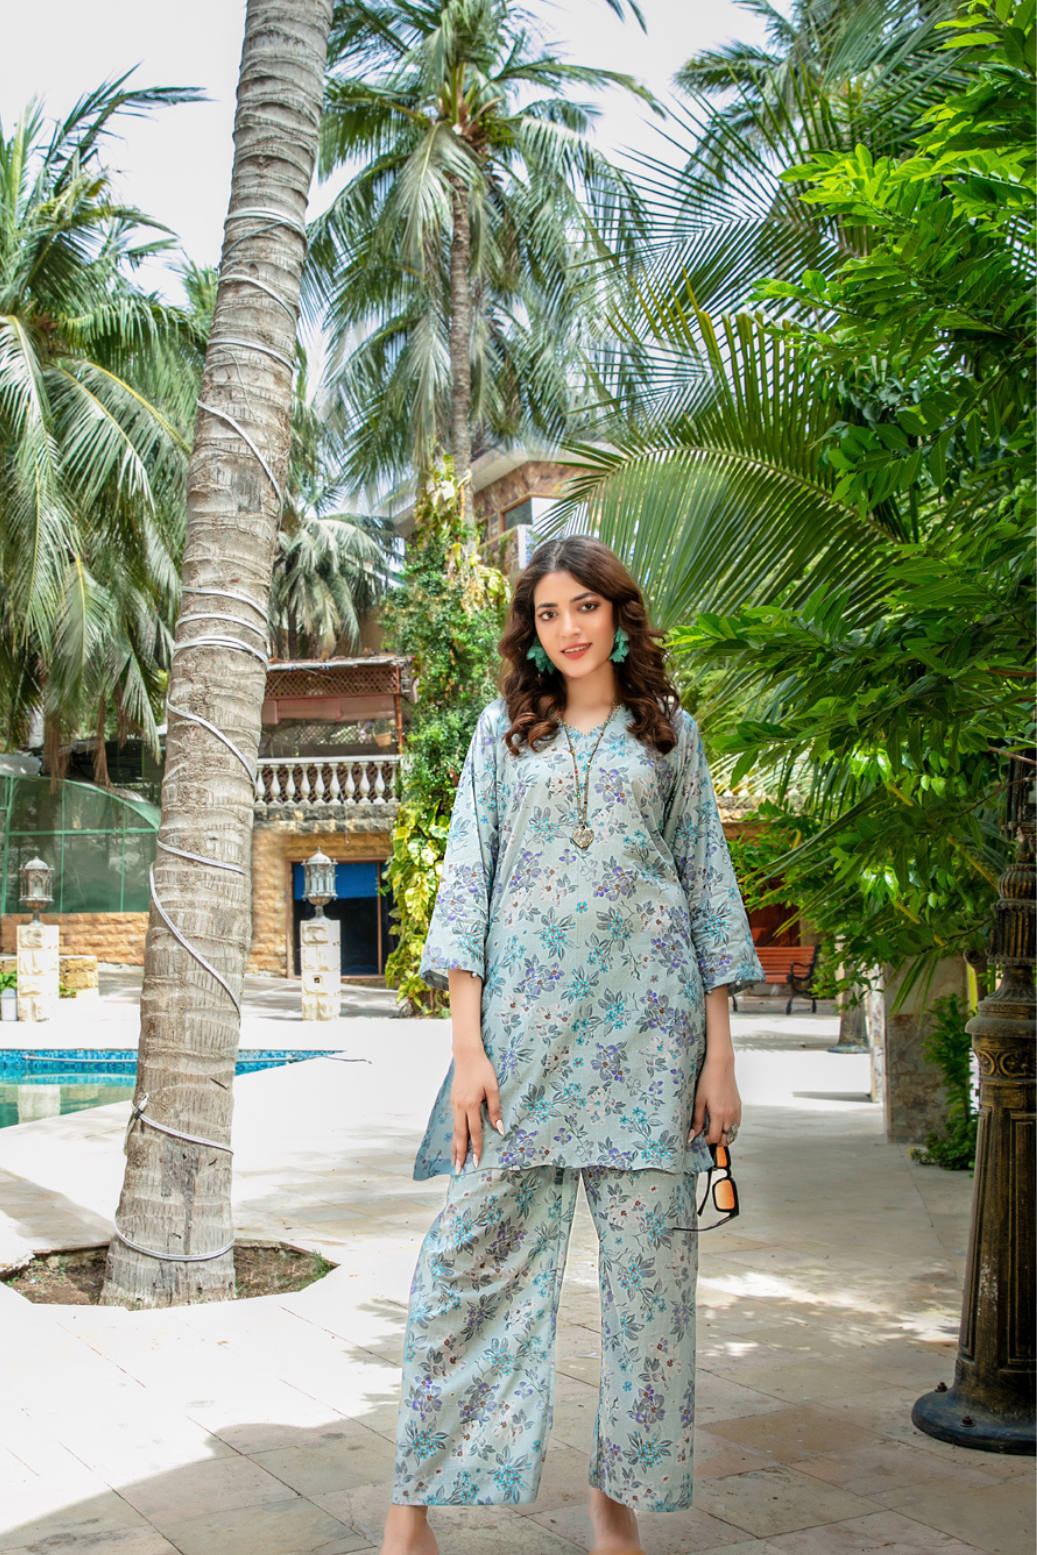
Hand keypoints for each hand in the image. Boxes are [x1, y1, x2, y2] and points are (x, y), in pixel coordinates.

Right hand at [451, 1049, 502, 1170]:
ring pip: (455, 1130)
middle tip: (459, 1169)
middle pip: (460, 1135)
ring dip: (455, 1146)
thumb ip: (495, 1109)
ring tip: (454, 1160)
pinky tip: (455, 1140)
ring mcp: (454, 1104)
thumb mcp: (492, 1088)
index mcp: (471, 1104)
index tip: (477, 1162)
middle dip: (460, 1153)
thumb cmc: (483, 1070)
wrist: (467, 1055)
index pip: (474, 1131)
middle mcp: (460, 1106)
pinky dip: (454, 1134)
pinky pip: (453, 1122)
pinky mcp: (453, 1101)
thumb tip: (499, 1128)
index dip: (476, 1147)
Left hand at [691, 1055, 740, 1146]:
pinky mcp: (739, 1106)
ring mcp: (736, 1111)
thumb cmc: (708, 1080)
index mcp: (719, 1114)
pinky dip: (730, 1127)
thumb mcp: (698, 1100)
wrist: (721, 1065)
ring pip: (733, 1133)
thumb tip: (692, 1135)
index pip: (716, 1138)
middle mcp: (730, 1115)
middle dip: (716, 1140)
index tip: (700, 1137)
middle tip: (706, 1134)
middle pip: (727, 1140)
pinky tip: (721, 1119)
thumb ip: (696, 1120)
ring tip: (713, 1126)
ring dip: (724, 1134)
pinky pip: (737, 1124)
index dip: (707, 1141)